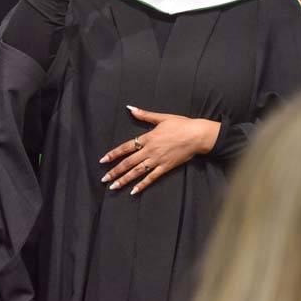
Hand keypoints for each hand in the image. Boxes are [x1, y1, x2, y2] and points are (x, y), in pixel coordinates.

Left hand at [99, 106, 220, 194]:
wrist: (197, 135)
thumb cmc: (181, 124)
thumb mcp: (162, 117)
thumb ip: (144, 115)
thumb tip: (130, 108)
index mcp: (147, 138)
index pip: (126, 147)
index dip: (113, 154)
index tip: (103, 160)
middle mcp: (150, 150)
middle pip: (128, 162)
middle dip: (115, 171)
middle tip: (104, 179)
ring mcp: (157, 160)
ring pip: (137, 172)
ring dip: (124, 180)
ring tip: (113, 187)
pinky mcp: (166, 167)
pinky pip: (151, 178)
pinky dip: (142, 185)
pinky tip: (133, 191)